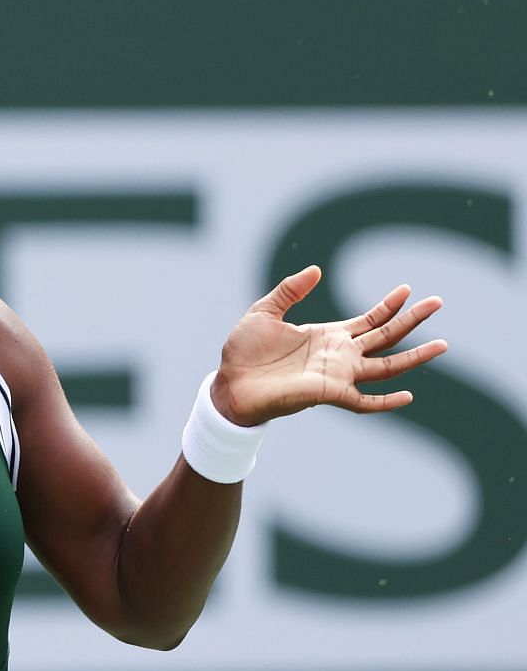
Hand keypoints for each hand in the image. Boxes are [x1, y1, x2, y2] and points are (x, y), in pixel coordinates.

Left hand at [214, 265, 447, 425]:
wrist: (228, 383)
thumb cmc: (243, 352)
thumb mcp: (264, 312)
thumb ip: (290, 291)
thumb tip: (317, 269)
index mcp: (327, 336)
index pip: (368, 320)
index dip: (388, 305)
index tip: (407, 289)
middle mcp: (339, 355)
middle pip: (386, 337)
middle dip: (412, 320)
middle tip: (438, 302)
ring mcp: (337, 375)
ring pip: (385, 366)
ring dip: (414, 357)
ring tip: (442, 345)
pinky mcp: (328, 394)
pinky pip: (363, 402)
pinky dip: (385, 402)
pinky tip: (408, 395)